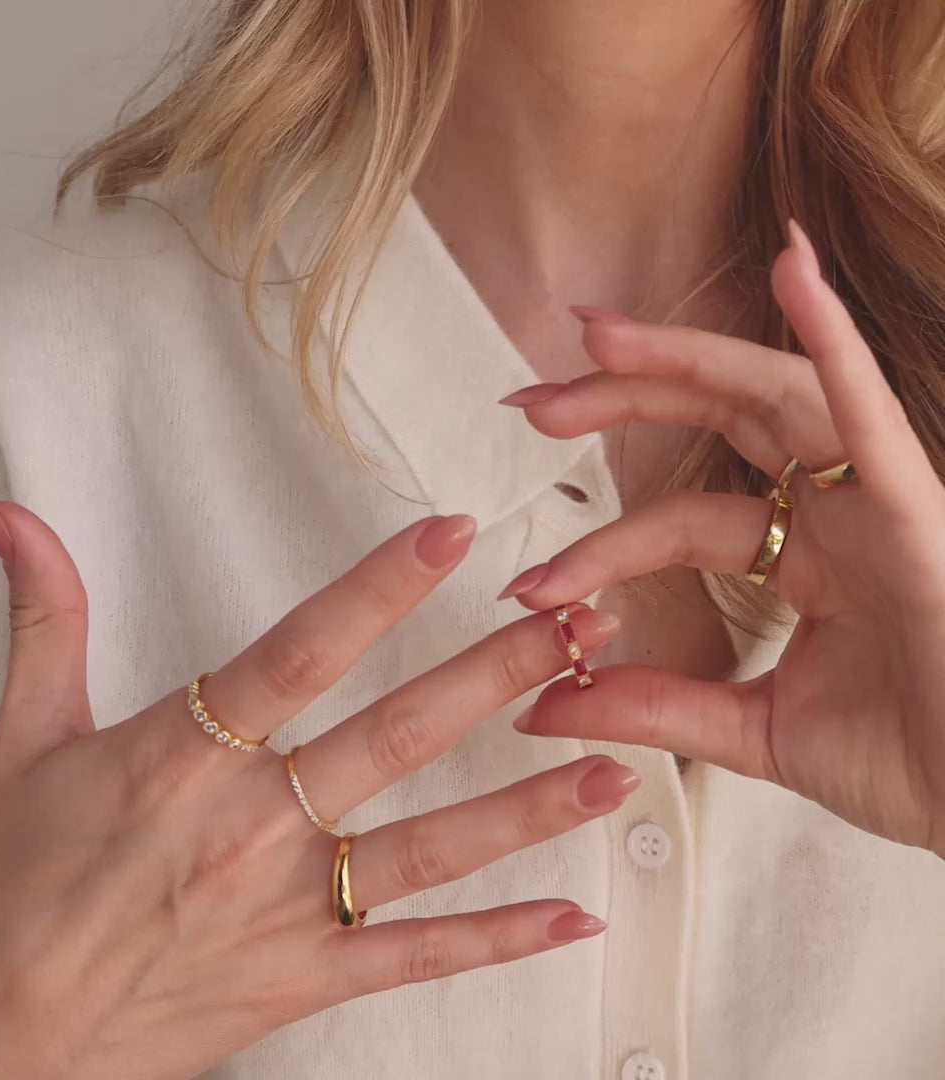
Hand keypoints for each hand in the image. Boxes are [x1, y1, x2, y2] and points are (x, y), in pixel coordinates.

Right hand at [0, 501, 634, 1079]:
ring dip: (531, 802)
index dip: (381, 588)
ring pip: (433, 847)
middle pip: (398, 737)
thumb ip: (41, 617)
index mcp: (184, 757)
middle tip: (583, 630)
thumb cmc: (8, 886)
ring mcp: (289, 910)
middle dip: (499, 677)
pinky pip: (418, 956)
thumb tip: (7, 511)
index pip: (302, 650)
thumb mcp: (23, 739)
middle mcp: (252, 828)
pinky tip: (575, 916)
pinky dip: (501, 938)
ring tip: (617, 762)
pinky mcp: (305, 977)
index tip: (453, 534)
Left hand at [499, 220, 944, 858]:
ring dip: (687, 355)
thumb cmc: (912, 764)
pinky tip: (790, 266)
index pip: (682, 519)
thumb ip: (653, 704)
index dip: (600, 545)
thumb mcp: (753, 730)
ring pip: (778, 395)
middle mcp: (840, 514)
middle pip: (720, 422)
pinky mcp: (919, 512)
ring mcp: (880, 503)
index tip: (529, 588)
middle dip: (627, 398)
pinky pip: (873, 414)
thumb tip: (544, 704)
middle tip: (534, 400)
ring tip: (600, 336)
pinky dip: (835, 340)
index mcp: (807, 557)